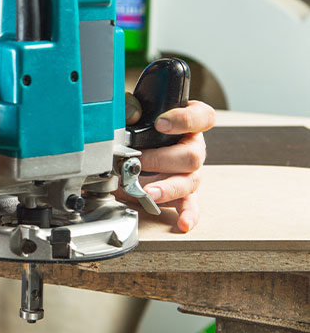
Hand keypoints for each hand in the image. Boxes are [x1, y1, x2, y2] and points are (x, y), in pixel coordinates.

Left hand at [120, 94, 215, 232]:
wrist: (136, 145)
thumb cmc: (144, 125)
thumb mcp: (138, 112)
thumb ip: (133, 108)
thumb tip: (131, 113)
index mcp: (190, 123)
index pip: (201, 117)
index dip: (184, 120)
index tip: (161, 123)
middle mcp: (194, 148)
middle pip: (192, 155)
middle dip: (162, 159)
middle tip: (138, 160)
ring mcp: (190, 172)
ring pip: (190, 181)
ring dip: (168, 188)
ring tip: (149, 192)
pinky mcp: (183, 192)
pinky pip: (190, 204)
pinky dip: (187, 215)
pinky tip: (182, 223)